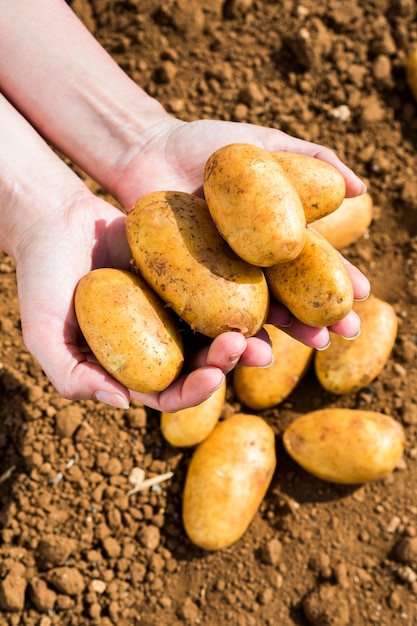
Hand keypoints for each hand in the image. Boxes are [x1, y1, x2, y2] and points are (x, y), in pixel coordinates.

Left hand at [111, 118, 370, 338]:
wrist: (147, 150)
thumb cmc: (205, 144)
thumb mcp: (263, 143)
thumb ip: (311, 158)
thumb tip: (361, 188)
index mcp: (272, 238)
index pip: (312, 264)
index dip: (339, 280)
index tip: (363, 295)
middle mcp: (249, 266)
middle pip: (289, 298)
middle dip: (318, 317)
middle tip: (342, 332)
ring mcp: (217, 281)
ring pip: (252, 314)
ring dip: (282, 333)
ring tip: (304, 345)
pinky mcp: (183, 290)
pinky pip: (205, 316)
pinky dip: (225, 333)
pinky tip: (246, 346)